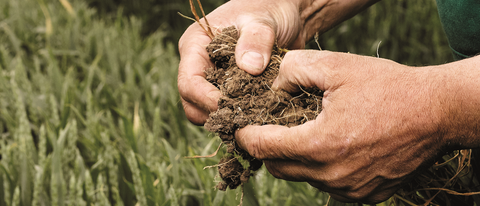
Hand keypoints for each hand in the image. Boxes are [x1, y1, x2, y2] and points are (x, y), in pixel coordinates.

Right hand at [177, 0, 304, 124]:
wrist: (286, 11)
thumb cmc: (269, 8)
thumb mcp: (262, 21)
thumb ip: (256, 40)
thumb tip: (250, 67)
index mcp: (195, 45)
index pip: (189, 82)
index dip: (206, 99)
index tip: (231, 107)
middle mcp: (199, 64)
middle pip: (191, 102)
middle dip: (213, 113)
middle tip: (242, 118)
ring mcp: (213, 78)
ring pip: (205, 111)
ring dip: (225, 118)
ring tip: (251, 117)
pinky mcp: (228, 88)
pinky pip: (225, 110)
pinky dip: (237, 116)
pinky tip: (256, 115)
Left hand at [236, 50, 454, 202]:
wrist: (437, 113)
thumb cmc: (388, 87)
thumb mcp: (336, 65)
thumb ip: (294, 71)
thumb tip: (273, 87)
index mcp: (319, 145)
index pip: (262, 148)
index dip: (246, 135)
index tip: (241, 127)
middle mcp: (331, 176)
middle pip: (278, 167)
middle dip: (268, 148)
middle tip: (271, 127)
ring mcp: (349, 190)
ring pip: (302, 177)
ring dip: (296, 158)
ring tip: (306, 132)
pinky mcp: (365, 196)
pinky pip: (327, 185)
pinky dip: (320, 168)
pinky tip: (331, 146)